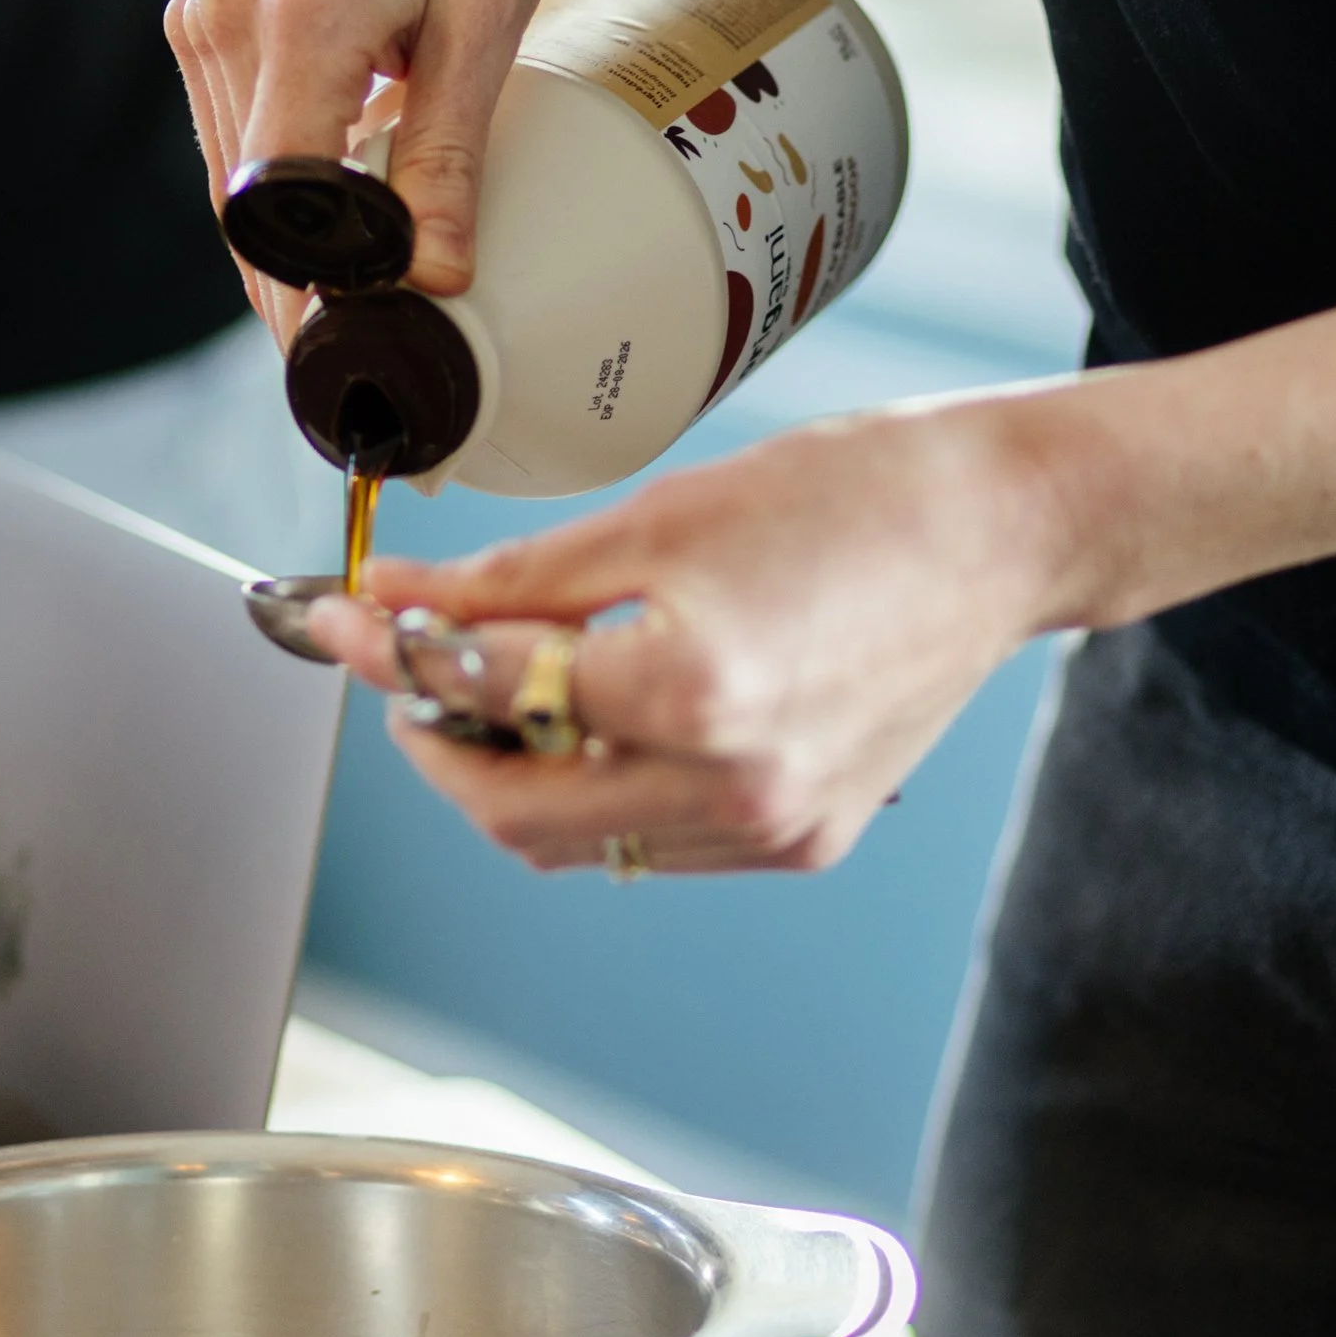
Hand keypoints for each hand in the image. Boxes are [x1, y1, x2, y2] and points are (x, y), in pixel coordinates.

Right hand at [165, 0, 592, 336]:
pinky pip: (242, 133)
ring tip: (362, 319)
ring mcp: (207, 12)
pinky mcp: (212, 9)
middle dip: (301, 300)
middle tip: (372, 370)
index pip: (281, 212)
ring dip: (291, 253)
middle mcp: (226, 17)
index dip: (315, 303)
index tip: (365, 362)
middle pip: (247, 210)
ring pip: (238, 181)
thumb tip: (433, 276)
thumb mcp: (490, 15)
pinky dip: (286, 190)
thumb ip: (449, 151)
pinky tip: (344, 228)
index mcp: (300, 17)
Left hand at [308, 395, 1075, 873]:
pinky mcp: (799, 841)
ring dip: (512, 774)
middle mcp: (732, 785)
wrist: (1001, 530)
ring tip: (496, 686)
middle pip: (513, 811)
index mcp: (689, 691)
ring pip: (577, 842)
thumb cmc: (851, 494)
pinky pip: (650, 839)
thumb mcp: (657, 515)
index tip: (334, 618)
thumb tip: (393, 602)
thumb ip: (513, 580)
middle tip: (405, 668)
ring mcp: (771, 828)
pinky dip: (597, 788)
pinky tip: (595, 717)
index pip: (488, 691)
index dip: (392, 653)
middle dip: (438, 742)